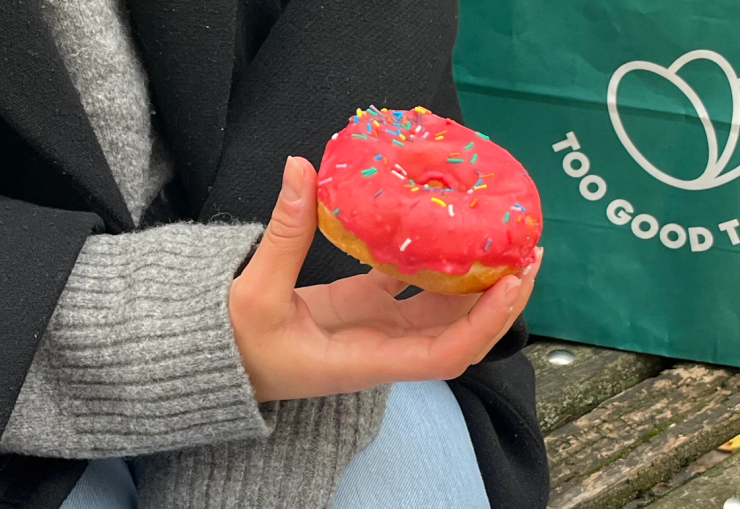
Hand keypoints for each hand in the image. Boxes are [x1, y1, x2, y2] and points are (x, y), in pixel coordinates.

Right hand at [229, 156, 541, 402]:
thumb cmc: (235, 347)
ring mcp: (377, 328)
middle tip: (525, 250)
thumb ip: (283, 233)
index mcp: (365, 360)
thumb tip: (299, 168)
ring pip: (440, 310)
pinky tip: (445, 230)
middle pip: (459, 332)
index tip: (511, 281)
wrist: (217, 362)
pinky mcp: (365, 309)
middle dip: (498, 298)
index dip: (484, 323)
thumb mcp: (255, 293)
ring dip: (474, 281)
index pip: (444, 354)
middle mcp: (383, 348)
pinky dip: (432, 264)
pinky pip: (410, 288)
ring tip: (499, 238)